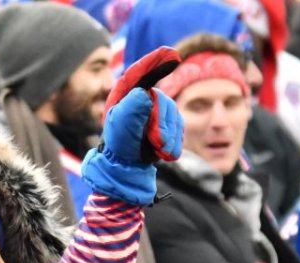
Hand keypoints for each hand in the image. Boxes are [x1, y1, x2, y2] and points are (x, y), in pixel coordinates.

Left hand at [83, 48, 183, 205]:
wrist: (125, 170)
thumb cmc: (119, 147)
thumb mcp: (121, 127)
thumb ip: (133, 109)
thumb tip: (146, 92)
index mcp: (126, 95)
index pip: (141, 73)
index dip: (157, 61)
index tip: (173, 55)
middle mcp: (142, 100)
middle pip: (163, 101)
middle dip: (162, 124)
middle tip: (154, 142)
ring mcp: (155, 113)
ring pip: (174, 117)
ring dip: (168, 137)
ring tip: (154, 150)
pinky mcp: (166, 126)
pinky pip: (179, 130)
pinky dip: (173, 144)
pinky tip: (161, 153)